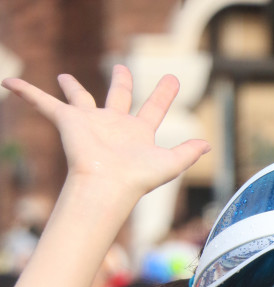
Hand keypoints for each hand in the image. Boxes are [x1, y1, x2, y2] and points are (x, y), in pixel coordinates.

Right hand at [1, 65, 208, 203]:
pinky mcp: (68, 122)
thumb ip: (188, 153)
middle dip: (120, 81)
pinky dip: (27, 92)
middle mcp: (114, 125)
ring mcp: (90, 123)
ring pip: (80, 98)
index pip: (154, 108)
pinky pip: (43, 103)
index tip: (174, 79)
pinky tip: (9, 82)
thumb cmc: (137, 180)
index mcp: (138, 133)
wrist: (107, 186)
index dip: (164, 94)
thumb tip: (208, 144)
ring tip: (64, 76)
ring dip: (72, 88)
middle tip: (121, 67)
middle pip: (118, 97)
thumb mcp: (169, 164)